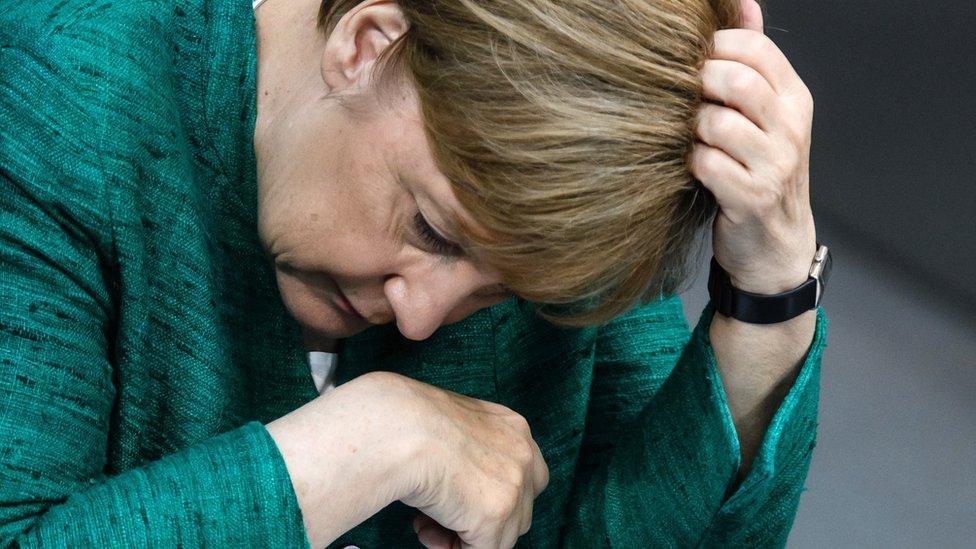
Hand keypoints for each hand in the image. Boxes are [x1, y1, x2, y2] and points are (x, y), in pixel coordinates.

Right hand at [359, 372, 548, 548]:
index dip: (493, 495)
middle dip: (478, 519)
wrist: (404, 430)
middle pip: (518, 509)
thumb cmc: (413, 423)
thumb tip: (462, 489)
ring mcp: (515, 487)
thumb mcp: (456, 427)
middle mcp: (523, 456)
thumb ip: (471, 453)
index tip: (461, 499)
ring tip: (425, 526)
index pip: (524, 475)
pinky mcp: (496, 516)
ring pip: (502, 535)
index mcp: (513, 428)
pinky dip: (453, 548)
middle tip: (439, 517)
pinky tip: (427, 530)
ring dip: (463, 536)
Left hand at [689, 0, 817, 294]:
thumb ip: (754, 63)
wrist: (776, 247)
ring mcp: (775, 164)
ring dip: (691, 129)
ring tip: (691, 140)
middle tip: (684, 102)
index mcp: (795, 99)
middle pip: (736, 80)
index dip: (714, 49)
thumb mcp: (766, 117)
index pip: (754, 48)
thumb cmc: (760, 174)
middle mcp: (791, 127)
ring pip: (716, 121)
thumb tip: (743, 5)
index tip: (693, 64)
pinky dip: (690, 163)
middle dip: (699, 86)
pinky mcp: (752, 196)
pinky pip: (705, 162)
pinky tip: (692, 169)